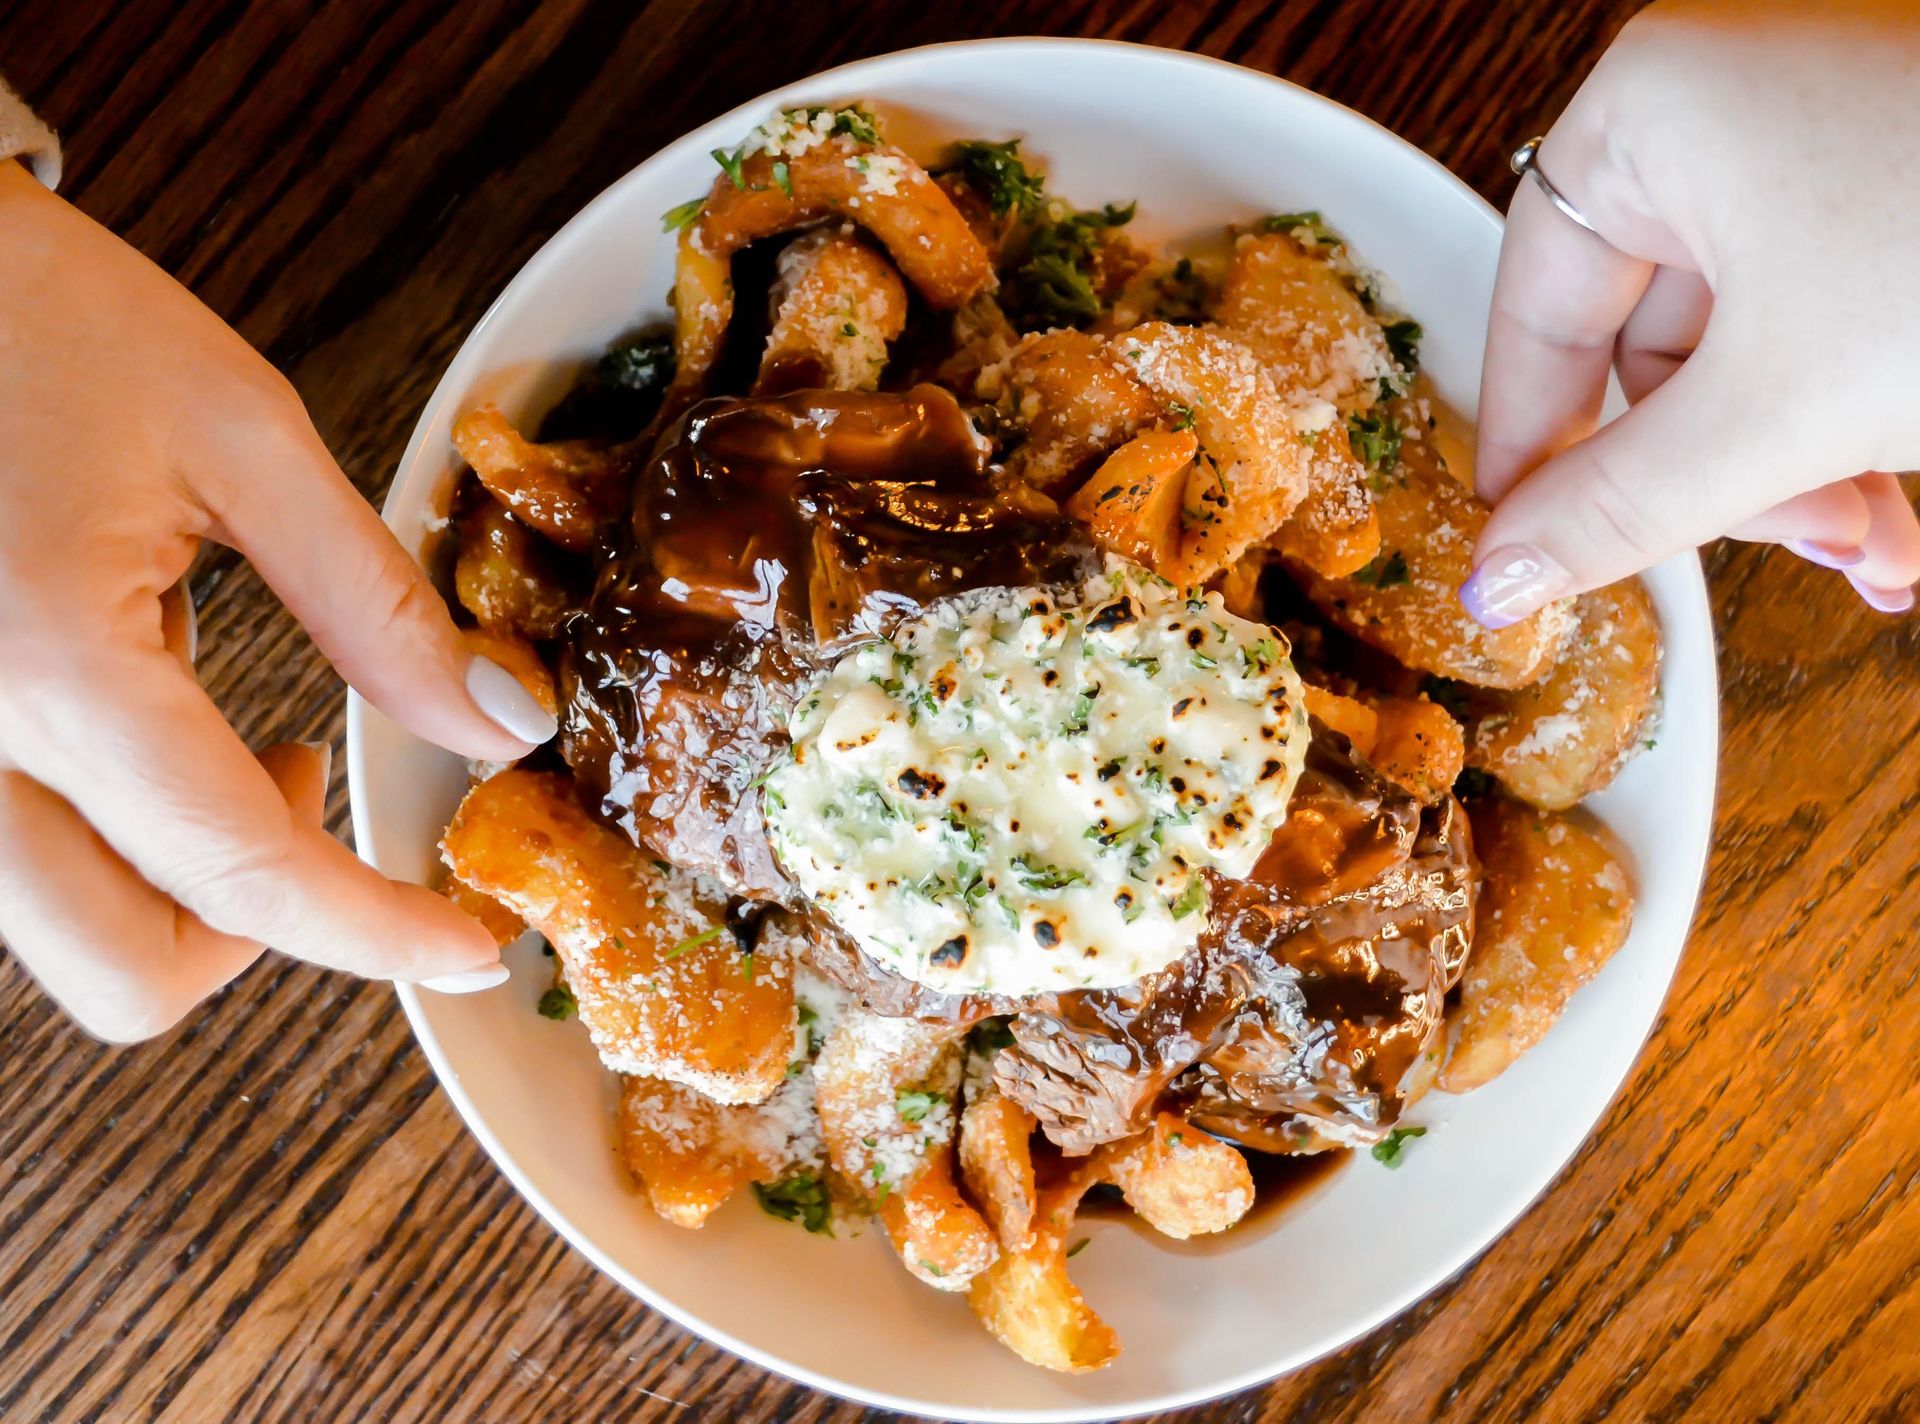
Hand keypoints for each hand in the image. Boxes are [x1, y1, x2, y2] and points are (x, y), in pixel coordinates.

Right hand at [0, 164, 555, 1040]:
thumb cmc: (31, 313)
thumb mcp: (240, 434)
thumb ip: (377, 604)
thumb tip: (498, 722)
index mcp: (48, 671)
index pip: (246, 873)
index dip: (379, 930)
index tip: (468, 945)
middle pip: (126, 969)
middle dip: (265, 932)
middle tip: (332, 811)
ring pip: (65, 932)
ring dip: (186, 888)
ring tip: (254, 743)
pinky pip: (24, 859)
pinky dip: (119, 837)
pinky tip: (161, 716)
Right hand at [1465, 0, 1919, 626]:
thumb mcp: (1778, 411)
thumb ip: (1616, 506)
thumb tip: (1494, 575)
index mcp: (1656, 117)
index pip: (1537, 313)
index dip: (1535, 450)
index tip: (1527, 553)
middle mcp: (1727, 114)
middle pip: (1650, 351)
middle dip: (1722, 482)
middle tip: (1791, 551)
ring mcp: (1821, 151)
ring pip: (1746, 361)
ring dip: (1797, 481)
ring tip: (1878, 548)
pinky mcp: (1896, 197)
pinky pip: (1822, 338)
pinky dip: (1849, 434)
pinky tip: (1900, 515)